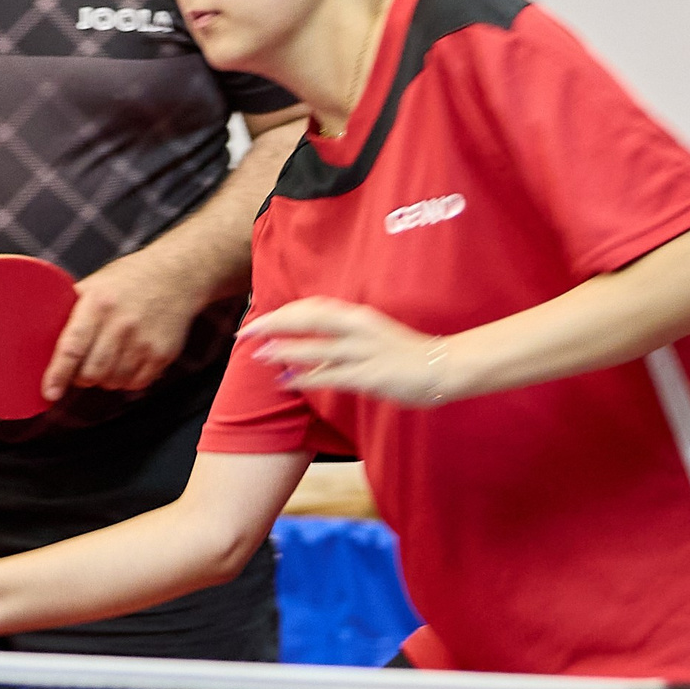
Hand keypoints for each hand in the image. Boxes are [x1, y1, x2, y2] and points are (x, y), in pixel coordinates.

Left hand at [41, 248, 207, 403]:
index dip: (58, 374)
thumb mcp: (94, 284)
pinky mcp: (162, 354)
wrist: (177, 275)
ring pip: (112, 382)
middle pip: (91, 372)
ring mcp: (144, 341)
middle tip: (82, 365)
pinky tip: (127, 358)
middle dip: (81, 376)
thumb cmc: (127, 280)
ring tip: (108, 356)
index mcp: (98, 303)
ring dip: (104, 378)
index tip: (49, 393)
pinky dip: (126, 379)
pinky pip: (135, 385)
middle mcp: (121, 324)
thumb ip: (71, 311)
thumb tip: (39, 340)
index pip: (72, 347)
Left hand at [238, 296, 451, 406]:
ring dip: (285, 351)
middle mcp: (359, 328)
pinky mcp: (372, 375)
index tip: (258, 319)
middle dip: (274, 324)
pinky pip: (333, 376)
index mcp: (358, 315)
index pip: (312, 307)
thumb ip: (341, 334)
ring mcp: (365, 351)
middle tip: (246, 333)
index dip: (283, 313)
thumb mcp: (370, 333)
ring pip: (317, 348)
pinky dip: (308, 378)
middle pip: (308, 319)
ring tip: (259, 354)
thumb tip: (306, 342)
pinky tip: (288, 381)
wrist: (444, 366)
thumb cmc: (403, 352)